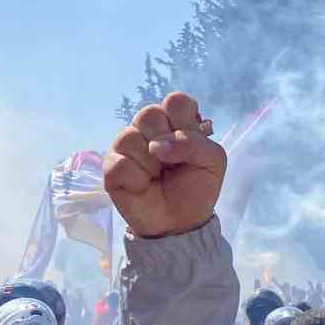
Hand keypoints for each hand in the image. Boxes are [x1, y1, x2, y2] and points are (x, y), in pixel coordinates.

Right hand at [104, 92, 225, 238]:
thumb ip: (194, 143)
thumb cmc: (196, 188)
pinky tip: (143, 187)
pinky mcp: (111, 167)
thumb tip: (158, 146)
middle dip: (166, 142)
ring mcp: (127, 147)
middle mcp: (148, 129)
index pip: (175, 101)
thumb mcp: (212, 162)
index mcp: (175, 121)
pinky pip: (120, 163)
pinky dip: (137, 179)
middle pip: (149, 114)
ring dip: (151, 164)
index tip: (189, 145)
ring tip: (158, 177)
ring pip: (130, 137)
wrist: (180, 223)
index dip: (183, 122)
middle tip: (172, 163)